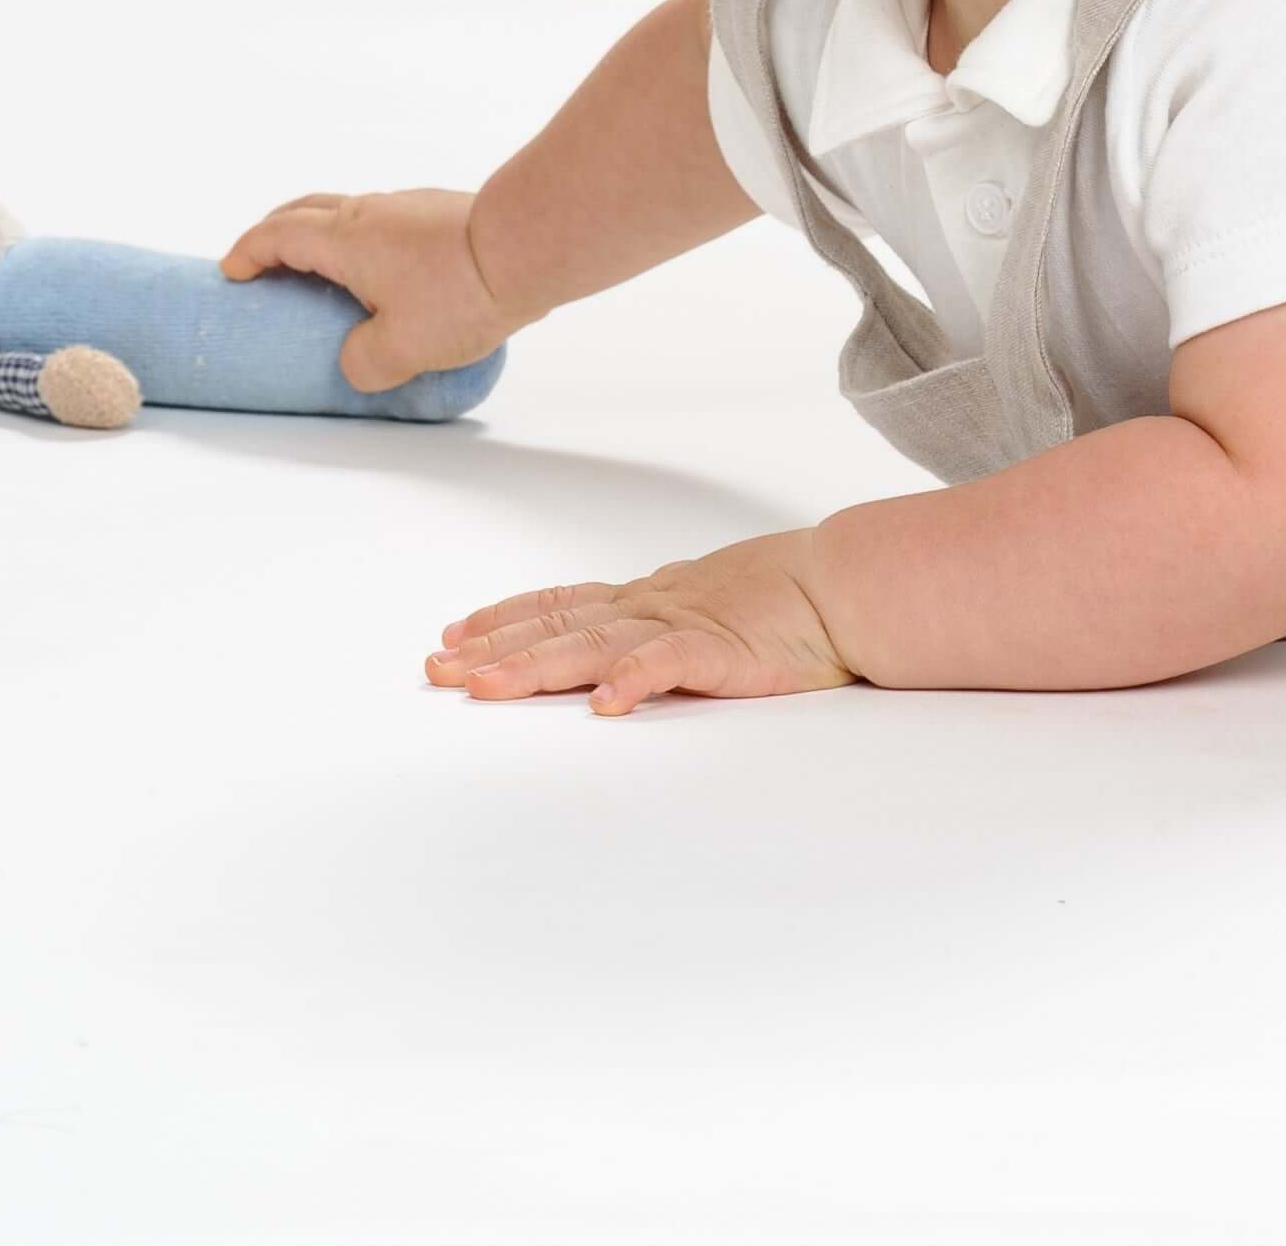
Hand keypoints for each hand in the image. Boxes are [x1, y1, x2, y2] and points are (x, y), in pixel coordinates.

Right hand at [218, 187, 524, 391]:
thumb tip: (357, 365)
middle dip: (275, 234)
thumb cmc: (461, 291)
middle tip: (264, 262)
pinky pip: (387, 222)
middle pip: (306, 210)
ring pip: (350, 212)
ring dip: (325, 236)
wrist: (531, 244)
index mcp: (344, 239)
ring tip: (325, 272)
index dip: (248, 253)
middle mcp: (371, 213)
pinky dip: (367, 241)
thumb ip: (365, 363)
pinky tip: (386, 272)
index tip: (233, 271)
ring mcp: (410, 207)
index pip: (277, 236)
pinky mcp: (444, 213)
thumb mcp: (401, 348)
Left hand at [425, 528, 856, 713]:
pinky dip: (633, 679)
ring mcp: (683, 625)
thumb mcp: (711, 605)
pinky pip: (669, 664)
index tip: (453, 634)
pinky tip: (603, 702)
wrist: (848, 583)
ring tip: (485, 686)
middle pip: (559, 626)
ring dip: (536, 665)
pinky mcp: (722, 651)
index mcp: (651, 599)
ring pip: (595, 644)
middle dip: (494, 648)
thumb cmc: (790, 598)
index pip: (564, 604)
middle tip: (437, 669)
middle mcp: (653, 606)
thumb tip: (623, 654)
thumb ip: (664, 626)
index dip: (506, 617)